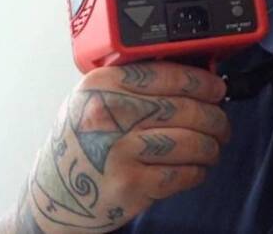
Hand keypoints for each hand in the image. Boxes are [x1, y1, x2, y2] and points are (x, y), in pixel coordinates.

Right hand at [18, 62, 229, 232]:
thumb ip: (131, 86)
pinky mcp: (130, 185)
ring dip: (211, 146)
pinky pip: (181, 174)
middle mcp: (108, 115)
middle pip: (184, 109)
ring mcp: (119, 152)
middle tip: (221, 124)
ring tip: (213, 147)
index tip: (217, 89)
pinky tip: (197, 169)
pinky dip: (197, 171)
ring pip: (189, 142)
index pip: (166, 75)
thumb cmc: (78, 145)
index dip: (201, 82)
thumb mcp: (91, 101)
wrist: (52, 196)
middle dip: (214, 117)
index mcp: (101, 86)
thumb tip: (191, 79)